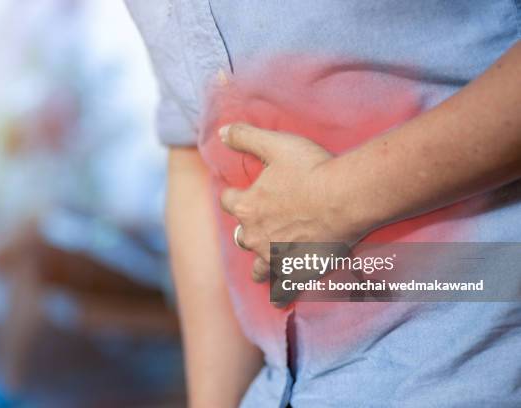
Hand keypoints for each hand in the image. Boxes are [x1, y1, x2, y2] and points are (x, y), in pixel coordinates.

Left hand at [219, 123, 366, 283]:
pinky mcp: (297, 271)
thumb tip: (220, 131)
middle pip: (241, 236)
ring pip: (258, 267)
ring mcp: (276, 257)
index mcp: (248, 206)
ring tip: (263, 265)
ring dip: (259, 264)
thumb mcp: (276, 144)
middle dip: (248, 230)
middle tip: (262, 225)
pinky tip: (279, 299)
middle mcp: (256, 235)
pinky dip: (279, 294)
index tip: (242, 194)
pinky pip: (282, 290)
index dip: (235, 196)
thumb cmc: (312, 169)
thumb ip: (246, 136)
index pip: (229, 202)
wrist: (347, 197)